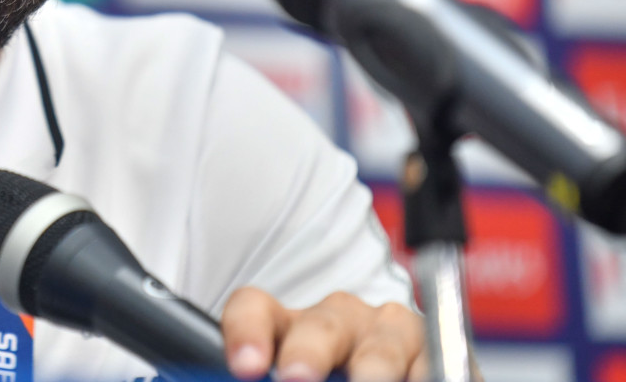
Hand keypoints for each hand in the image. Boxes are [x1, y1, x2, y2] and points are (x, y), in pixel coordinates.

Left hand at [220, 287, 426, 381]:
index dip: (247, 332)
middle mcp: (337, 317)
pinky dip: (421, 378)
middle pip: (318, 327)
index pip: (255, 309)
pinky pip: (430, 363)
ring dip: (372, 372)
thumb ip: (285, 378)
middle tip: (296, 378)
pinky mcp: (437, 344)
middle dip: (308, 354)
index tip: (246, 369)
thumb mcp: (308, 378)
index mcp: (291, 328)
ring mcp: (389, 327)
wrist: (409, 376)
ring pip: (379, 348)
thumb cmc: (338, 380)